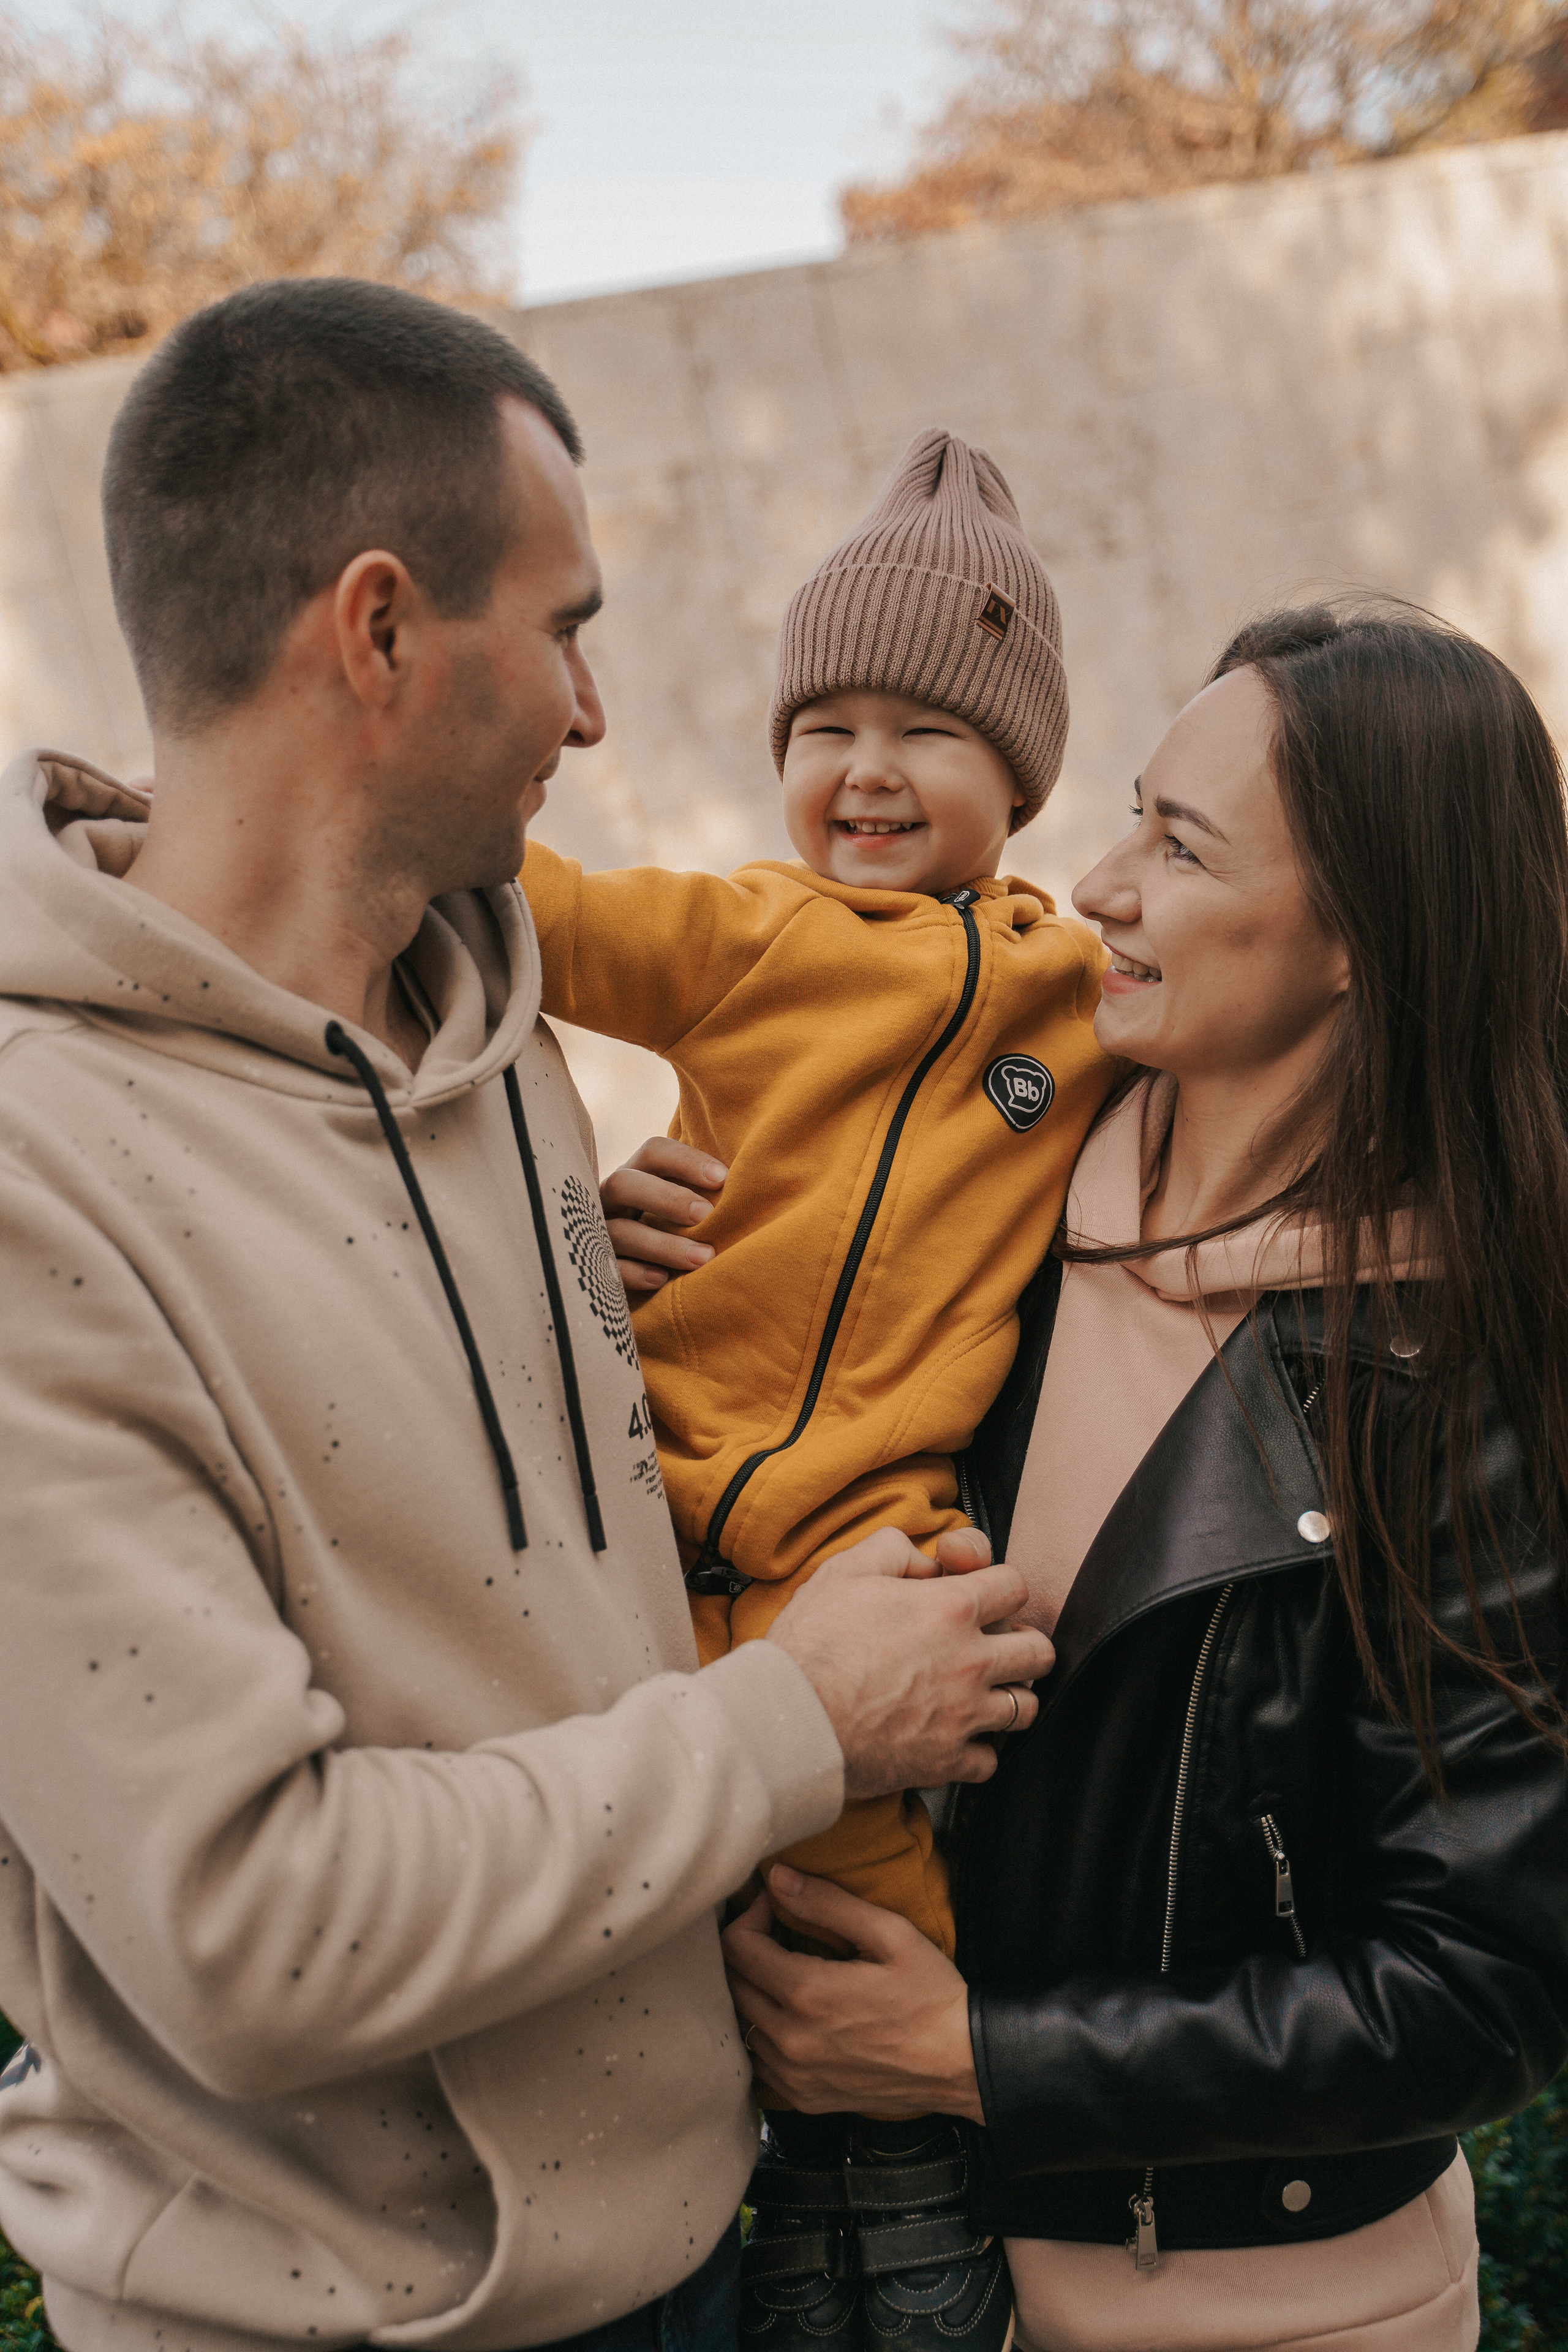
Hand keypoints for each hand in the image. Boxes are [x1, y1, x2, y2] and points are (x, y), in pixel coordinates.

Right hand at [599, 1137, 726, 1294]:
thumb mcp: (686, 1210)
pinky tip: (662, 1279)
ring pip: (618, 1230)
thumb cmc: (677, 1236)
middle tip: (707, 1214)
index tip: (722, 1177)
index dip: (685, 1160)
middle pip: (624, 1183)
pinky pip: (607, 1269)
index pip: (653, 1152)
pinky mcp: (593, 1269)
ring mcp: (596, 1234)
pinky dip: (635, 1272)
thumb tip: (757, 1180)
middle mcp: (610, 1200)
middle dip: (667, 1198)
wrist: (640, 1280)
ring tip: (703, 1258)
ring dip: (662, 1244)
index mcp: (636, 1176)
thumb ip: (707, 1193)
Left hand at [724, 1869, 982, 2120]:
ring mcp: (795, 2076)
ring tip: (784, 1971)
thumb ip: (828, 1903)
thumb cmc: (931, 1996)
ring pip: (740, 2024)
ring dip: (751, 1991)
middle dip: (747, 1949)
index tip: (777, 1906)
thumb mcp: (890, 1934)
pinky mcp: (805, 2099)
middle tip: (778, 1932)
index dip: (750, 1916)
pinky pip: (758, 2063)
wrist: (962, 2064)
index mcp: (806, 1993)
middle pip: (730, 1984)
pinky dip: (763, 2033)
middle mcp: (790, 2039)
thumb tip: (777, 1878)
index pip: (737, 1946)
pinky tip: (791, 2015)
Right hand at [767, 1526, 1051, 1799]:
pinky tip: (953, 1737)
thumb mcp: (844, 1571)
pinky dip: (976, 1751)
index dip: (999, 1586)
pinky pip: (990, 1760)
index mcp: (950, 1608)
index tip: (981, 1597)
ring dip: (1008, 1698)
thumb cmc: (812, 1644)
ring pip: (1026, 1708)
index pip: (1016, 1586)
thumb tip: (924, 1558)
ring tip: (980, 1694)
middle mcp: (970, 1661)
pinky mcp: (947, 1761)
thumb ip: (893, 1549)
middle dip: (1021, 1643)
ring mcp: (963, 1715)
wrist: (790, 1719)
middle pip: (1039, 1651)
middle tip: (995, 1647)